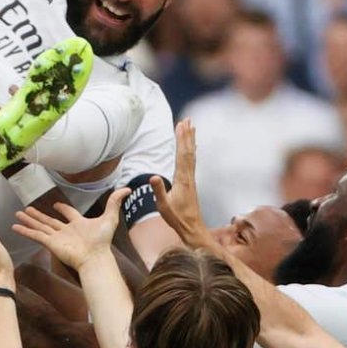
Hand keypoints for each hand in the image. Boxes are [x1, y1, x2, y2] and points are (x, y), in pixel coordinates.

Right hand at [12, 187, 131, 270]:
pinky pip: (35, 235)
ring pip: (40, 226)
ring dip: (29, 220)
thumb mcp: (110, 217)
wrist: (95, 257)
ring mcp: (57, 237)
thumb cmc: (103, 240)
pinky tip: (15, 226)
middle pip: (48, 221)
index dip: (63, 209)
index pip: (68, 214)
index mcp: (78, 224)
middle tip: (27, 209)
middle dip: (38, 215)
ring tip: (18, 214)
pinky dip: (25, 231)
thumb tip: (128, 188)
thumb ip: (115, 202)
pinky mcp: (50, 243)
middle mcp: (66, 230)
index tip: (56, 204)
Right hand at [149, 119, 210, 245]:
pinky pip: (192, 161)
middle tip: (187, 120)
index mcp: (182, 179)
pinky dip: (192, 150)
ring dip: (190, 140)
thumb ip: (158, 190)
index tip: (181, 125)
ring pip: (191, 155)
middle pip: (188, 151)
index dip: (181, 139)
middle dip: (186, 134)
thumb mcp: (163, 206)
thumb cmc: (176, 218)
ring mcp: (191, 179)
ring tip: (191, 127)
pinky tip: (193, 147)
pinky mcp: (191, 182)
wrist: (192, 227)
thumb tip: (153, 176)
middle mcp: (188, 176)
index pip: (181, 155)